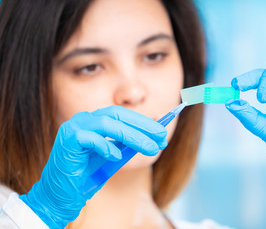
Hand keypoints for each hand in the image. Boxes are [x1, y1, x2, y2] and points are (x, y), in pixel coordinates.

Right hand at [19, 106, 166, 227]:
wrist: (62, 192)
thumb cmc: (87, 173)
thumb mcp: (114, 155)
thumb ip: (128, 143)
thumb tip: (153, 137)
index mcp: (95, 120)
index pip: (123, 114)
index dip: (144, 122)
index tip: (162, 134)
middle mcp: (84, 119)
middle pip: (117, 114)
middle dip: (143, 126)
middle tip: (161, 138)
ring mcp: (74, 127)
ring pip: (106, 123)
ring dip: (132, 135)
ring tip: (148, 148)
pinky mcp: (67, 140)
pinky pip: (89, 138)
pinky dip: (105, 146)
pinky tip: (116, 156)